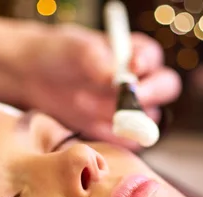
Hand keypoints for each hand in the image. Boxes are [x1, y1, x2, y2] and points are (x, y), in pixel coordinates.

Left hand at [19, 23, 180, 146]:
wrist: (36, 77)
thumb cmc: (61, 54)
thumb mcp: (76, 49)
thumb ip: (97, 60)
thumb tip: (115, 77)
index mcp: (137, 54)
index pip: (153, 59)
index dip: (146, 64)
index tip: (132, 68)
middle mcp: (142, 82)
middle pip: (165, 88)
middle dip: (150, 93)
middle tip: (130, 98)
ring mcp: (132, 109)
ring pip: (147, 118)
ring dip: (128, 117)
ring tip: (91, 108)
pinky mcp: (118, 132)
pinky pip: (127, 141)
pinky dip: (116, 139)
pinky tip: (93, 131)